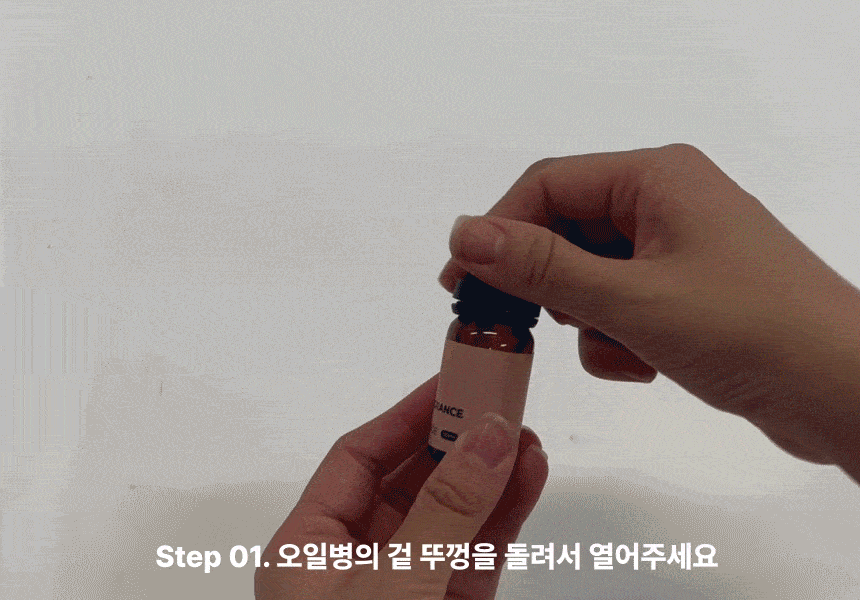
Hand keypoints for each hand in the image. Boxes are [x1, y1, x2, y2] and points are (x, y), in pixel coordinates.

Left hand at [255, 374, 548, 598]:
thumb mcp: (394, 590)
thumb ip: (443, 514)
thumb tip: (488, 439)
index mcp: (309, 552)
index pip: (358, 459)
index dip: (406, 414)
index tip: (452, 381)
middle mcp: (355, 565)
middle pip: (410, 479)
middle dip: (456, 439)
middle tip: (499, 399)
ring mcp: (407, 589)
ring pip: (453, 513)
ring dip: (490, 472)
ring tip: (526, 432)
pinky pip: (478, 553)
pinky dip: (505, 516)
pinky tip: (528, 476)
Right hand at [438, 143, 859, 481]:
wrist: (843, 391)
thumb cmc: (748, 330)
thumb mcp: (630, 297)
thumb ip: (542, 266)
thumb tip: (465, 234)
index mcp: (655, 177)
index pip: (548, 185)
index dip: (497, 230)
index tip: (459, 281)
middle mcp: (664, 202)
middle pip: (566, 230)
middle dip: (546, 284)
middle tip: (515, 326)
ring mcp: (676, 249)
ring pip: (588, 274)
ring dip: (587, 319)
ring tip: (617, 348)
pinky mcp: (684, 292)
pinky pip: (619, 303)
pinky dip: (617, 337)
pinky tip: (645, 363)